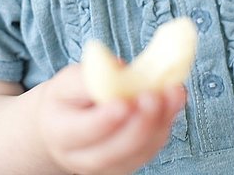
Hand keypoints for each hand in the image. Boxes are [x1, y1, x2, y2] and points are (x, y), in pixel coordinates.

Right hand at [36, 63, 186, 174]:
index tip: (124, 102)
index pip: (83, 131)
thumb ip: (88, 77)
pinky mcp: (128, 164)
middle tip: (154, 96)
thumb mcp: (67, 81)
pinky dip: (165, 124)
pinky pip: (150, 149)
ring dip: (160, 122)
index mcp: (60, 132)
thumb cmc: (68, 98)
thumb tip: (119, 68)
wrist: (66, 124)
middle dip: (139, 123)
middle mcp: (82, 158)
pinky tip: (173, 101)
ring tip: (173, 93)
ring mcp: (107, 167)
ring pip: (138, 152)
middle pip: (114, 150)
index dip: (105, 120)